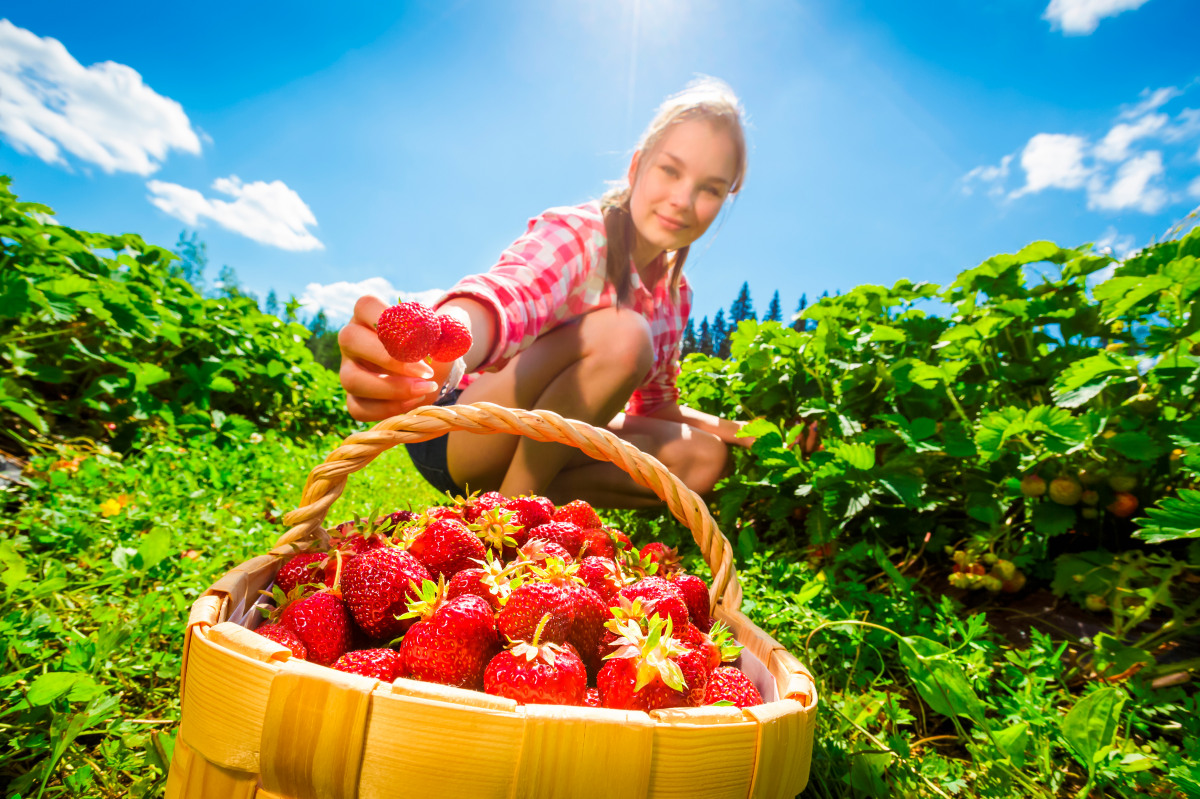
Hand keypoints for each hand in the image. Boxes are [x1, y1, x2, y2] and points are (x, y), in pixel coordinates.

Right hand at [338, 295, 449, 420]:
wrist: (434, 371)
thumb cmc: (433, 345)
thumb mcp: (444, 333)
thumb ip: (449, 328)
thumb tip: (446, 337)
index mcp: (369, 314)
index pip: (366, 305)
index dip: (391, 322)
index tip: (421, 340)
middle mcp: (352, 340)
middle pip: (350, 339)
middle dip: (390, 359)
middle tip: (426, 372)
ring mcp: (348, 369)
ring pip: (351, 379)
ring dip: (391, 389)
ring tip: (425, 389)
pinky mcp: (353, 397)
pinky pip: (358, 408)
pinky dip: (388, 409)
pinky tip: (414, 401)